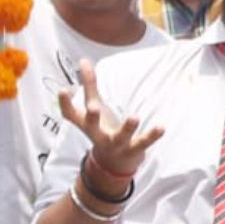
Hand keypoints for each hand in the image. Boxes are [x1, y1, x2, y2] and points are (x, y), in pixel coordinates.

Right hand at [58, 60, 162, 179]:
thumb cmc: (102, 128)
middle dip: (92, 117)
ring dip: (127, 128)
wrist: (114, 163)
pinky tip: (161, 127)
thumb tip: (84, 60)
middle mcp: (98, 134)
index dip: (65, 103)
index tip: (62, 90)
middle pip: (92, 127)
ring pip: (120, 137)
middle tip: (92, 107)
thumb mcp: (95, 106)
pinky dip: (152, 136)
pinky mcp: (133, 150)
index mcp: (86, 124)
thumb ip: (89, 84)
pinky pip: (143, 143)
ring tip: (135, 116)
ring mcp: (115, 144)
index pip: (71, 114)